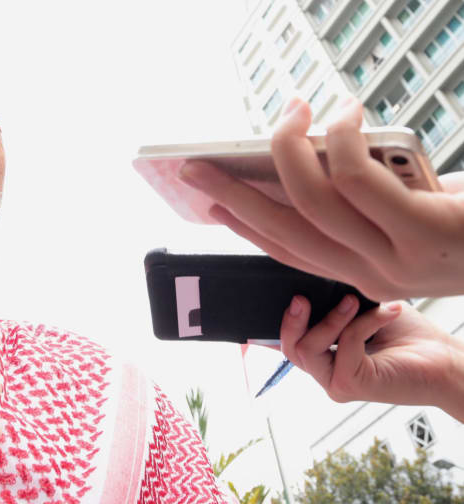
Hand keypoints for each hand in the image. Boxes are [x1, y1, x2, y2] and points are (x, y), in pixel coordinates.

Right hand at [179, 96, 463, 300]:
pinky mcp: (424, 229)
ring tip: (295, 109)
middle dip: (231, 191)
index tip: (209, 201)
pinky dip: (342, 136)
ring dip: (291, 146)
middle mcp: (372, 277)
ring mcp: (397, 258)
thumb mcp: (415, 216)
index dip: (242, 224)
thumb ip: (366, 202)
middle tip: (195, 162)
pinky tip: (348, 113)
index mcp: (366, 276)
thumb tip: (317, 156)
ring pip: (311, 198)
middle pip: (282, 228)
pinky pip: (357, 176)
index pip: (286, 250)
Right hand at [279, 295, 463, 421]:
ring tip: (354, 302)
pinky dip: (364, 323)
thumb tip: (310, 286)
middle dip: (291, 321)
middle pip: (289, 349)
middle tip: (301, 298)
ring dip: (331, 319)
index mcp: (326, 357)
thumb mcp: (361, 312)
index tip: (289, 297)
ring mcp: (336, 383)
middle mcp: (327, 373)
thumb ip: (333, 306)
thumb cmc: (409, 338)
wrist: (444, 359)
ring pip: (309, 349)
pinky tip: (387, 314)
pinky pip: (344, 345)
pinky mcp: (351, 385)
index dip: (279, 325)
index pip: (289, 343)